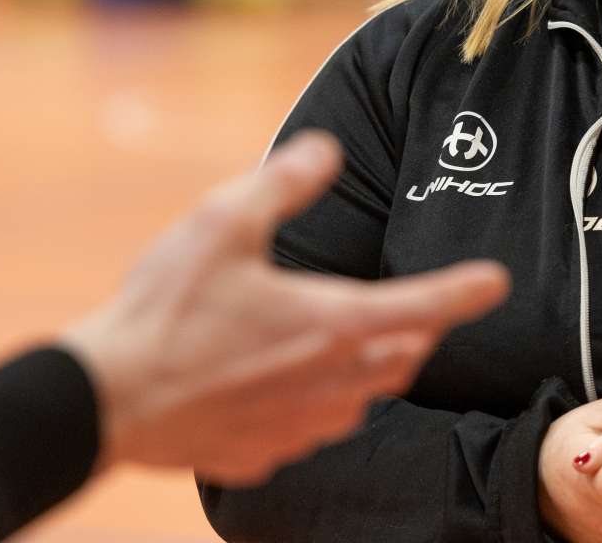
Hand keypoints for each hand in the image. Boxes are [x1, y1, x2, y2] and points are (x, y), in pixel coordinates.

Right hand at [62, 131, 509, 483]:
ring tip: (349, 340)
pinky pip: (313, 427)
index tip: (495, 282)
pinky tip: (283, 383)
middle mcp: (332, 382)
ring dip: (370, 367)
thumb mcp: (221, 222)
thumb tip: (327, 149)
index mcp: (333, 323)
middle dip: (417, 330)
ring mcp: (301, 426)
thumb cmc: (165, 309)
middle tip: (414, 307)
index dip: (465, 291)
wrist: (106, 402)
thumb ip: (284, 183)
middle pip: (403, 356)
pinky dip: (317, 402)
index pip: (424, 307)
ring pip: (364, 398)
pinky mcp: (266, 453)